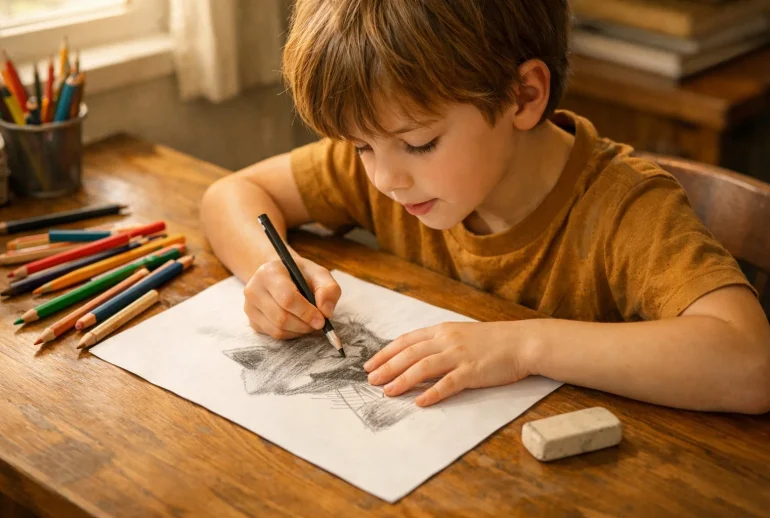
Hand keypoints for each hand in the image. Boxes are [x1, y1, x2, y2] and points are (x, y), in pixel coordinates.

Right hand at [244, 256, 340, 339]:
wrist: (282, 276)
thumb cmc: (301, 275)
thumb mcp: (319, 274)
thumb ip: (329, 289)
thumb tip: (326, 312)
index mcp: (269, 272)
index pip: (286, 298)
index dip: (306, 312)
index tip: (322, 320)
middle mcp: (254, 288)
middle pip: (281, 317)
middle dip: (304, 324)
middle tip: (319, 323)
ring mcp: (250, 306)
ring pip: (277, 329)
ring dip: (299, 331)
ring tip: (309, 322)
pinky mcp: (252, 320)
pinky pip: (274, 335)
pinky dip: (291, 334)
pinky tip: (298, 324)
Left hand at [363, 321, 532, 406]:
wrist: (522, 342)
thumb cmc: (493, 341)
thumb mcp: (461, 334)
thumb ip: (439, 343)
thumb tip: (416, 356)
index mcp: (442, 330)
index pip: (406, 340)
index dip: (386, 352)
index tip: (370, 364)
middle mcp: (447, 340)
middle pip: (410, 353)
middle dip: (387, 367)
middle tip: (370, 380)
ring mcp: (459, 355)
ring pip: (423, 367)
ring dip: (403, 380)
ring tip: (387, 392)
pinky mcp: (472, 371)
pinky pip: (448, 384)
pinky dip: (432, 393)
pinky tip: (419, 402)